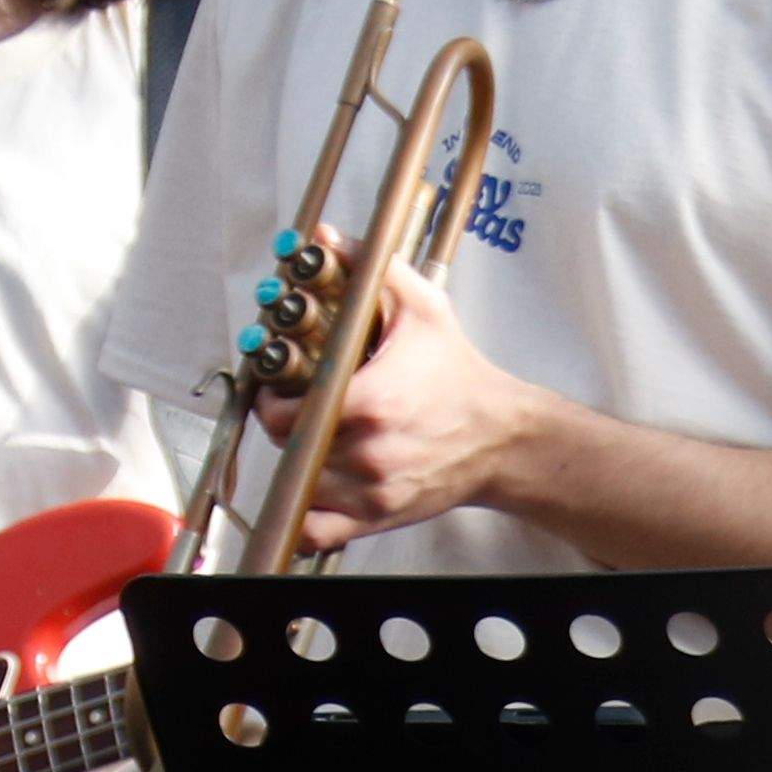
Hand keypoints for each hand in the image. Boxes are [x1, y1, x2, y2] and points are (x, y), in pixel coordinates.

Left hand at [275, 263, 555, 553]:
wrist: (499, 436)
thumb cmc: (457, 373)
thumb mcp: (420, 307)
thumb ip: (368, 269)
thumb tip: (325, 238)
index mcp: (371, 401)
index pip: (287, 413)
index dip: (272, 398)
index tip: (279, 385)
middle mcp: (368, 453)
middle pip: (289, 447)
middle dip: (283, 424)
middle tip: (292, 407)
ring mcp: (371, 492)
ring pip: (299, 485)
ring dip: (296, 462)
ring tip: (309, 439)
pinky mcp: (376, 519)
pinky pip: (315, 534)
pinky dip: (303, 518)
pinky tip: (310, 491)